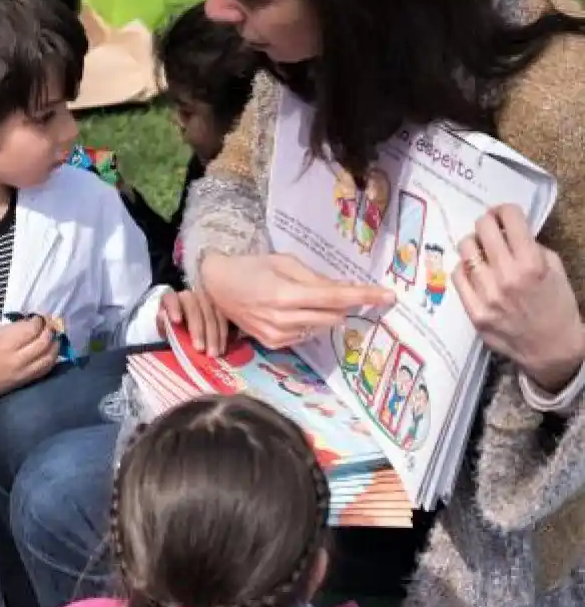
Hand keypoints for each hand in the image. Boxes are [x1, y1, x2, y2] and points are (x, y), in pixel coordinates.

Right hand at [0, 317, 59, 409]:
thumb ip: (12, 329)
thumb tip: (31, 323)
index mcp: (5, 344)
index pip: (32, 329)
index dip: (39, 321)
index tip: (38, 317)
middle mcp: (17, 359)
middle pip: (44, 342)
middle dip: (50, 330)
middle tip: (49, 324)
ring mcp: (24, 372)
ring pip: (49, 357)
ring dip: (55, 344)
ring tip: (53, 336)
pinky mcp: (26, 381)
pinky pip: (46, 368)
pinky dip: (52, 357)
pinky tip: (50, 351)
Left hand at [159, 289, 230, 355]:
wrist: (187, 330)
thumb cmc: (173, 331)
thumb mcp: (165, 330)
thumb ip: (163, 324)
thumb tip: (163, 315)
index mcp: (171, 299)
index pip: (171, 299)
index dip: (174, 308)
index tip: (176, 321)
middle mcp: (189, 296)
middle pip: (194, 308)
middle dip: (198, 329)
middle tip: (199, 349)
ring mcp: (205, 298)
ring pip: (211, 313)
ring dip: (213, 335)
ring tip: (213, 353)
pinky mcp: (220, 306)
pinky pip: (224, 318)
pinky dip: (223, 335)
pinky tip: (222, 348)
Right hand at [200, 252, 395, 349]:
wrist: (218, 286)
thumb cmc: (252, 267)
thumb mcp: (284, 263)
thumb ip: (315, 279)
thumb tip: (345, 291)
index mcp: (287, 294)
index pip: (335, 298)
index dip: (364, 297)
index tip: (388, 297)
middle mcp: (284, 319)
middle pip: (333, 316)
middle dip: (346, 305)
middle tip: (353, 293)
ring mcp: (278, 335)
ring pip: (322, 327)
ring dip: (326, 314)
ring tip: (308, 298)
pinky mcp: (273, 343)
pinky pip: (306, 335)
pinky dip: (310, 322)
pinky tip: (295, 311)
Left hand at [455, 205, 584, 392]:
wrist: (551, 347)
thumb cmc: (557, 305)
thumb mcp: (555, 269)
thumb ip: (532, 246)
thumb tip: (507, 229)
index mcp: (532, 263)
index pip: (509, 219)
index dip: (504, 210)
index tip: (503, 213)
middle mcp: (506, 276)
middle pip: (482, 229)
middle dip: (486, 222)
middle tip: (489, 227)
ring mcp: (487, 295)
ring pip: (465, 250)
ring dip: (473, 244)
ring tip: (480, 250)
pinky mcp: (474, 311)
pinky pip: (457, 276)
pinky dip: (465, 268)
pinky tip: (473, 271)